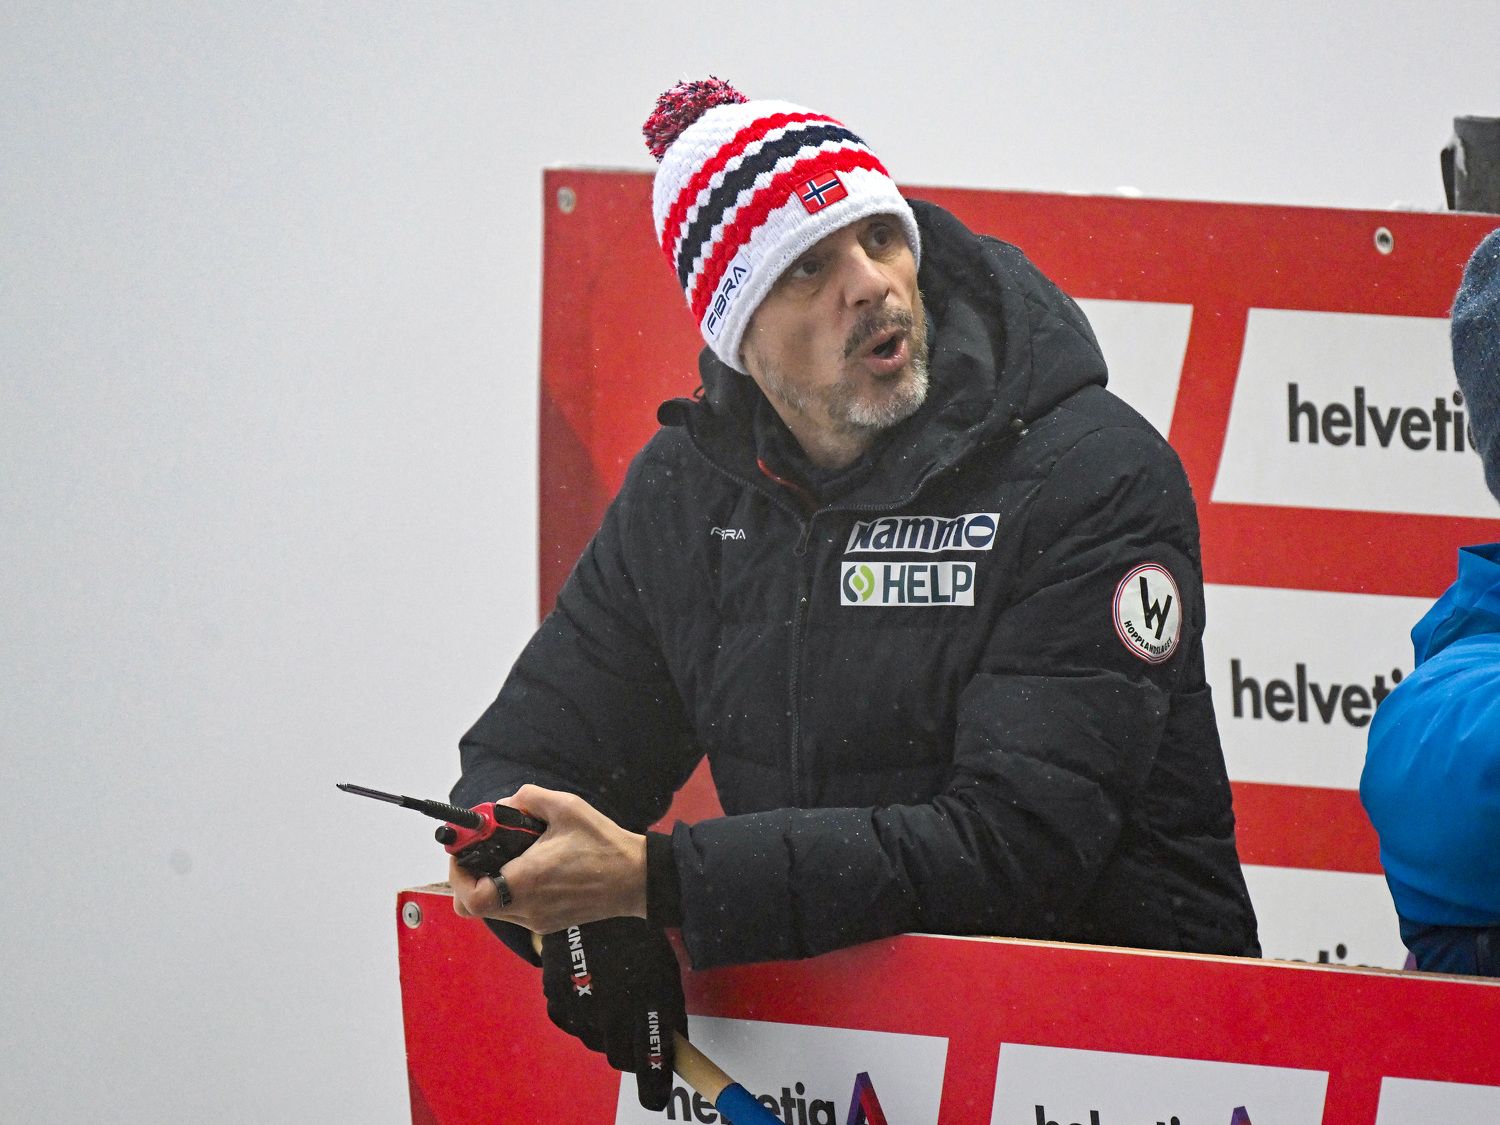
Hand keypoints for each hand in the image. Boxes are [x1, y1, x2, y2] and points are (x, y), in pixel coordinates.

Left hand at [449, 785, 647, 933]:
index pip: (472, 896)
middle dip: (468, 879)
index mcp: (527, 879)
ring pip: (493, 911)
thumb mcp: (567, 807)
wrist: (635, 879)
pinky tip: (528, 869)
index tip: (462, 852)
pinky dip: (509, 893)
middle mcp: (528, 906)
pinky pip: (513, 912)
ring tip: (507, 857)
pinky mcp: (547, 923)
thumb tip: (504, 805)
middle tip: (478, 854)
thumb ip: (528, 797)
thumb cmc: (603, 844)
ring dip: (489, 886)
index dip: (457, 876)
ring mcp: (537, 919)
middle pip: (474, 907)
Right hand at [541, 918, 685, 1110]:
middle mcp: (612, 1009)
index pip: (650, 1060)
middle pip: (620, 1057)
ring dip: (605, 1027)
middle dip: (630, 1046)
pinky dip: (582, 1013)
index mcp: (647, 1000)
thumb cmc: (638, 936)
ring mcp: (580, 1006)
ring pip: (595, 1041)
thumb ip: (669, 1016)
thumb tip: (673, 1053)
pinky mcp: (556, 999)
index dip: (654, 1084)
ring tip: (611, 988)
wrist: (594, 899)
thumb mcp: (664, 972)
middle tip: (634, 1018)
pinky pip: (572, 1024)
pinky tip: (590, 984)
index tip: (656, 1098)